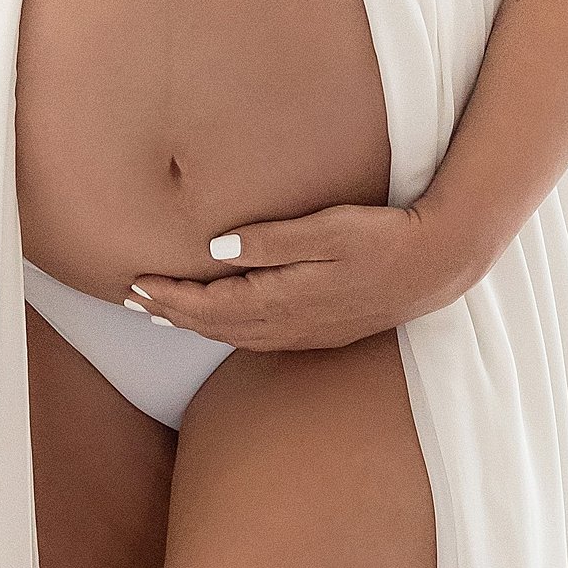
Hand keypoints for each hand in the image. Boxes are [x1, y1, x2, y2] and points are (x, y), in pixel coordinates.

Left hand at [125, 200, 464, 354]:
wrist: (436, 267)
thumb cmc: (383, 239)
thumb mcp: (327, 228)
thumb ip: (270, 240)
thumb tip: (214, 249)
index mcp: (283, 300)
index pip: (209, 305)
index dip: (168, 297)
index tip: (135, 282)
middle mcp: (288, 326)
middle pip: (213, 326)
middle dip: (170, 314)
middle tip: (131, 299)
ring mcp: (304, 334)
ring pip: (233, 336)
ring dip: (194, 324)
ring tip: (161, 313)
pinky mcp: (319, 332)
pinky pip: (256, 338)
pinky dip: (225, 329)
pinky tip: (219, 321)